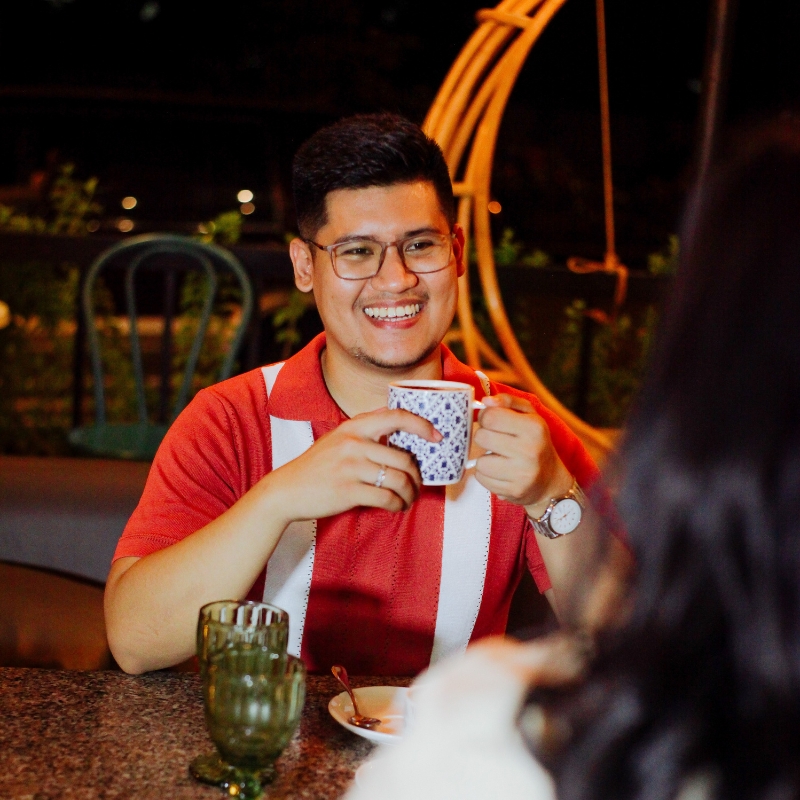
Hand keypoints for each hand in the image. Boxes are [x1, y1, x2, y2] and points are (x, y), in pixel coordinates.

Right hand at [263, 407, 440, 523]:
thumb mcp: (338, 438)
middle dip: (417, 476)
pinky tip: (396, 507)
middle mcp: (354, 443)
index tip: (436, 436)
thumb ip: (365, 429)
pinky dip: (397, 505)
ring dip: (411, 493)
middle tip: (418, 484)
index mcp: (354, 426)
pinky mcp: (348, 491)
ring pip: (399, 479)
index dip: (422, 425)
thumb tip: (395, 422)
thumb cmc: (316, 466)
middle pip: (404, 458)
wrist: (287, 490)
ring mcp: (351, 467)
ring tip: (408, 499)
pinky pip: (387, 498)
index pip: (397, 416)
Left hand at [473, 394, 572, 513]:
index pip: (490, 416)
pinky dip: (486, 475)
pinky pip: (482, 478)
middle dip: (484, 437)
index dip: (486, 417)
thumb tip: (485, 401)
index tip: (492, 421)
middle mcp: (530, 450)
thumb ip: (507, 401)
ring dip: (485, 459)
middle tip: (496, 440)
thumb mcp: (529, 415)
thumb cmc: (535, 442)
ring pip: (479, 462)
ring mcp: (522, 473)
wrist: (550, 481)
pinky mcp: (514, 491)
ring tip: (499, 458)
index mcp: (534, 427)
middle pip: (481, 437)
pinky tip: (500, 472)